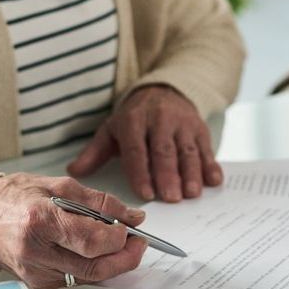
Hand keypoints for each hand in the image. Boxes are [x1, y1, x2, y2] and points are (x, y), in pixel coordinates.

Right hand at [0, 174, 146, 288]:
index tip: (131, 228)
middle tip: (138, 244)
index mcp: (41, 221)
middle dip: (125, 258)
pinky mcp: (38, 282)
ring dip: (113, 264)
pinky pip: (77, 281)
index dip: (120, 238)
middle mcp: (36, 251)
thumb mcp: (61, 186)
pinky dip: (94, 269)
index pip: (93, 241)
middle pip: (95, 267)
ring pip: (89, 278)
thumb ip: (101, 202)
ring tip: (121, 246)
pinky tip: (98, 254)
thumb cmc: (18, 197)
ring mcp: (36, 271)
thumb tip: (133, 216)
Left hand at [67, 85, 221, 201]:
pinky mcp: (200, 128)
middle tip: (171, 198)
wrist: (163, 90)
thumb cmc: (135, 118)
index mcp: (133, 121)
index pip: (136, 149)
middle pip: (164, 151)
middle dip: (168, 175)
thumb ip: (95, 152)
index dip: (141, 172)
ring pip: (187, 150)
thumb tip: (74, 171)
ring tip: (192, 194)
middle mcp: (159, 120)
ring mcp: (182, 123)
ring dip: (191, 173)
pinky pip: (206, 148)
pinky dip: (211, 165)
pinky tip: (214, 181)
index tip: (146, 194)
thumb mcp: (112, 129)